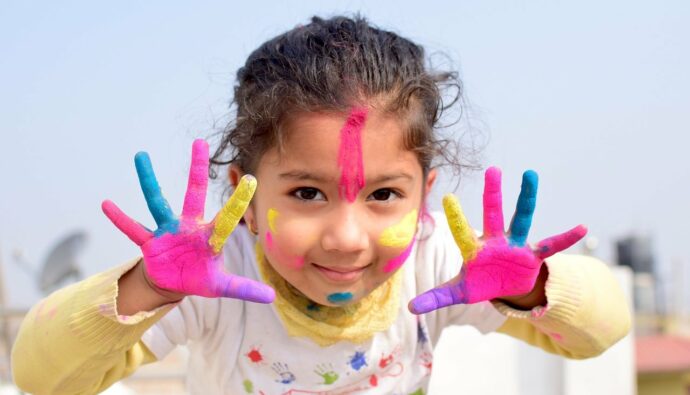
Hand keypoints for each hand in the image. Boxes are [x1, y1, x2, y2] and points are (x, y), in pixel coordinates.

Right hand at [102, 139, 274, 302]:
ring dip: (148, 180)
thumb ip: (244, 288)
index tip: (251, 180)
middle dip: (197, 169)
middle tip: (200, 142)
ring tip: (141, 156)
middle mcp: (189, 226)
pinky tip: (106, 204)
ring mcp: (167, 231)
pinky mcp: (149, 242)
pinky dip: (120, 219)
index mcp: (210, 236)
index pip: (228, 217)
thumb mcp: (221, 286)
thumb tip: (272, 297)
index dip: (238, 202)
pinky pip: (132, 229)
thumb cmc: (199, 277)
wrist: (173, 282)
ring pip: (157, 202)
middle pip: (194, 193)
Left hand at [409, 167, 585, 313]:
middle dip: (492, 194)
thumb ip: (436, 297)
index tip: (447, 197)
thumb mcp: (459, 292)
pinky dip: (566, 239)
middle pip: (493, 214)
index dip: (457, 217)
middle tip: (492, 169)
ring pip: (522, 219)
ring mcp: (516, 245)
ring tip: (530, 175)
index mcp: (475, 250)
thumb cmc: (481, 283)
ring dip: (527, 199)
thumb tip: (409, 308)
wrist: (506, 288)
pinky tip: (582, 228)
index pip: (463, 232)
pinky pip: (551, 245)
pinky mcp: (533, 255)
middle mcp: (495, 241)